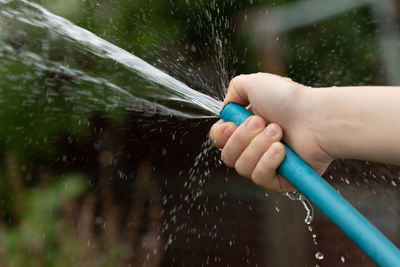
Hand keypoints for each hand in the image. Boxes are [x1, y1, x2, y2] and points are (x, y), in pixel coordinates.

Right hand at [210, 73, 332, 191]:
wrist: (317, 117)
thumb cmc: (289, 99)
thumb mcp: (255, 83)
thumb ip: (233, 90)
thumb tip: (226, 110)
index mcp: (246, 127)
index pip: (220, 140)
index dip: (221, 135)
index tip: (231, 125)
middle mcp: (253, 147)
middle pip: (227, 156)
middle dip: (242, 138)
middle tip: (263, 122)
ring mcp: (266, 164)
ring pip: (242, 168)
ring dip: (258, 147)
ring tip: (279, 132)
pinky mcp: (280, 180)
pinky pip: (260, 178)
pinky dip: (268, 162)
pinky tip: (281, 150)